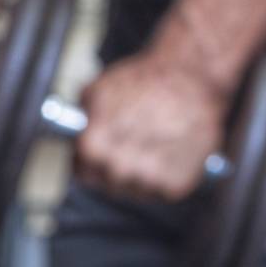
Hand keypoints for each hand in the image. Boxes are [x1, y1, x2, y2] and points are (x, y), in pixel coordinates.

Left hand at [75, 51, 228, 204]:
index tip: (95, 155)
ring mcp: (149, 180)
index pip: (81, 172)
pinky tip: (168, 151)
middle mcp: (120, 168)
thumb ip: (81, 118)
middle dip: (114, 168)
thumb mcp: (99, 89)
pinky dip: (164, 175)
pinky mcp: (176, 186)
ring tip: (151, 145)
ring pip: (135, 190)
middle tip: (128, 146)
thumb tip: (73, 133)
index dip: (87, 162)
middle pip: (108, 183)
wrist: (192, 76)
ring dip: (139, 174)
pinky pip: (161, 191)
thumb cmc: (146, 81)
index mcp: (95, 148)